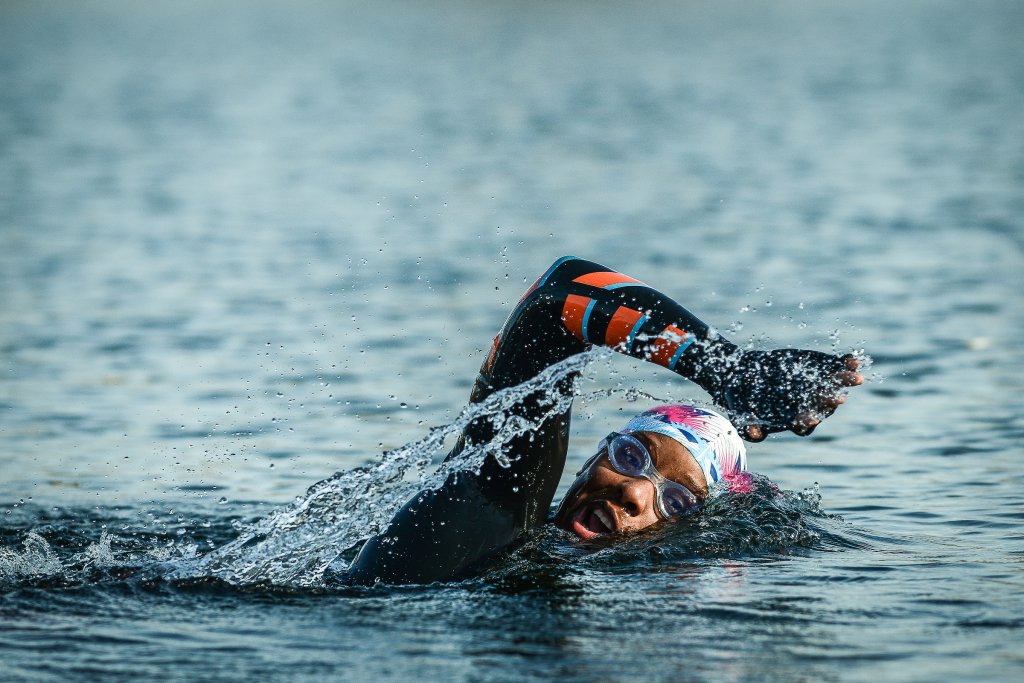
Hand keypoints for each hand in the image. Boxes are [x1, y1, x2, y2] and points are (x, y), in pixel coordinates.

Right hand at [713, 349, 862, 441]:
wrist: (743, 373)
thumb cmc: (740, 396)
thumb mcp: (738, 409)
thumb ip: (747, 423)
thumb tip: (754, 435)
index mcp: (791, 419)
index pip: (804, 425)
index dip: (806, 422)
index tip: (808, 419)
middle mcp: (808, 406)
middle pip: (823, 407)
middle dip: (830, 402)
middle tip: (838, 398)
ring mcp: (817, 388)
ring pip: (834, 387)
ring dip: (845, 382)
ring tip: (856, 377)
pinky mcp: (820, 370)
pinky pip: (836, 368)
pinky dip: (845, 363)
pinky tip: (853, 359)